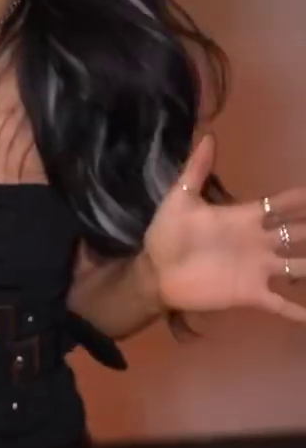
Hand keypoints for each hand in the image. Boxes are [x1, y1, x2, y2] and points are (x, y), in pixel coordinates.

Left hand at [144, 135, 305, 324]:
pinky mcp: (250, 293)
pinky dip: (297, 312)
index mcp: (246, 218)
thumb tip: (209, 136)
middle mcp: (259, 243)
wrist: (155, 271)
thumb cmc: (168, 234)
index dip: (301, 200)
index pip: (283, 206)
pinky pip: (280, 304)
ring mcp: (258, 269)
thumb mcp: (181, 198)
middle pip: (299, 234)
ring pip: (299, 267)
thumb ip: (197, 169)